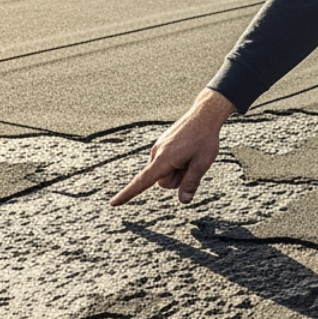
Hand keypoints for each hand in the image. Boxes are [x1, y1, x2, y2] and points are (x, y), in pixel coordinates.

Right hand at [110, 88, 235, 206]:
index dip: (128, 194)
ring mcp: (159, 149)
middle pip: (163, 183)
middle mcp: (156, 153)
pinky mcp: (163, 146)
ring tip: (192, 155)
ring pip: (166, 173)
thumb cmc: (204, 139)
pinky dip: (178, 163)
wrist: (204, 115)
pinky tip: (189, 151)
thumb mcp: (202, 163)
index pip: (142, 182)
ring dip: (179, 171)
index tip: (113, 203)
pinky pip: (168, 163)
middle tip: (193, 163)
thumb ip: (190, 183)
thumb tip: (183, 201)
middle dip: (177, 180)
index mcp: (163, 159)